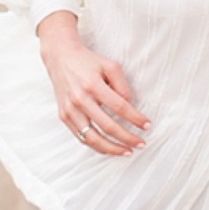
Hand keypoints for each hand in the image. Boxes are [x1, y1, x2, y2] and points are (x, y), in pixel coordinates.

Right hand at [37, 11, 147, 154]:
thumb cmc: (88, 62)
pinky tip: (110, 148)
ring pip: (93, 138)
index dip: (136, 118)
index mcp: (93, 85)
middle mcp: (80, 99)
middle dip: (127, 138)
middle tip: (141, 144)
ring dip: (112, 148)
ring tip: (127, 151)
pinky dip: (97, 146)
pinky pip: (81, 137)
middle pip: (108, 126)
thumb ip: (122, 85)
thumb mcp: (110, 65)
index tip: (147, 125)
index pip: (120, 107)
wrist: (61, 58)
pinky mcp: (64, 116)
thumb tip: (130, 107)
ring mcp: (70, 110)